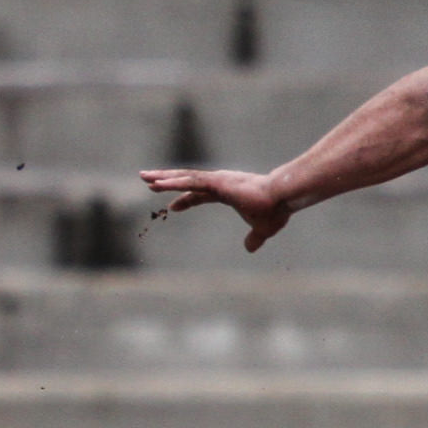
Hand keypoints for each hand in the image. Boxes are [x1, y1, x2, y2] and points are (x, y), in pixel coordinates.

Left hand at [138, 168, 292, 251]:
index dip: (185, 199)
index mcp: (227, 191)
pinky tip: (157, 183)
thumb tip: (250, 249)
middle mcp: (219, 182)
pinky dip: (172, 182)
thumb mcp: (263, 229)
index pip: (200, 194)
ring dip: (163, 178)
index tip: (172, 206)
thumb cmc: (275, 210)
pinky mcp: (216, 181)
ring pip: (184, 178)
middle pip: (187, 181)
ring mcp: (217, 180)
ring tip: (144, 178)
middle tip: (148, 181)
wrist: (283, 198)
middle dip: (167, 181)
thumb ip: (254, 238)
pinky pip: (189, 181)